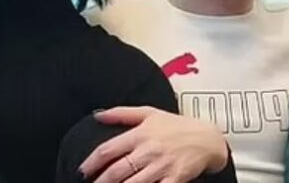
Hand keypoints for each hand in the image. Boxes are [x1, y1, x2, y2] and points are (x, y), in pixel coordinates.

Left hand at [79, 106, 227, 182]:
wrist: (206, 138)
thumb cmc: (175, 125)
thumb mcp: (148, 112)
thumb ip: (122, 114)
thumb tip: (98, 115)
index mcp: (140, 134)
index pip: (109, 149)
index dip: (92, 161)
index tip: (82, 170)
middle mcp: (148, 150)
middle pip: (117, 170)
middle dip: (101, 181)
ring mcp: (161, 167)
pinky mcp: (174, 180)